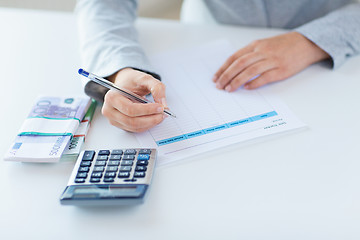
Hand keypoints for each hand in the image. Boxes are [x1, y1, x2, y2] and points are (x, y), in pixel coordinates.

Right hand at [102, 68, 166, 131]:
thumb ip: (156, 88)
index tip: (160, 107)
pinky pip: (135, 129)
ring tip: (160, 116)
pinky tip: (153, 118)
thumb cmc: (132, 81)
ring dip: (150, 123)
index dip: (147, 110)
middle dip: (150, 119)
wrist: (125, 84)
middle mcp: (109, 110)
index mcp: (112, 97)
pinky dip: (146, 125)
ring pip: (134, 127)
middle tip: (163, 114)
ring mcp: (114, 119)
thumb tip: (163, 103)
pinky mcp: (120, 124)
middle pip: (132, 121)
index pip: (130, 109)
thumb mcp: (145, 78)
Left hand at [213, 32, 329, 90]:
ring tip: (229, 89)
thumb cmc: (283, 46)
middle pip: (239, 64)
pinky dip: (254, 83)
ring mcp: (272, 61)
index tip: (216, 77)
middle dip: (227, 76)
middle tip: (219, 86)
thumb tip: (233, 69)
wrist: (306, 44)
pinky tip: (247, 88)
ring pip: (250, 71)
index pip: (235, 57)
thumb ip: (250, 54)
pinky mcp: (281, 70)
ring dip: (237, 81)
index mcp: (256, 45)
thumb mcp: (264, 44)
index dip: (223, 68)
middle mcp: (262, 51)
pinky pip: (265, 78)